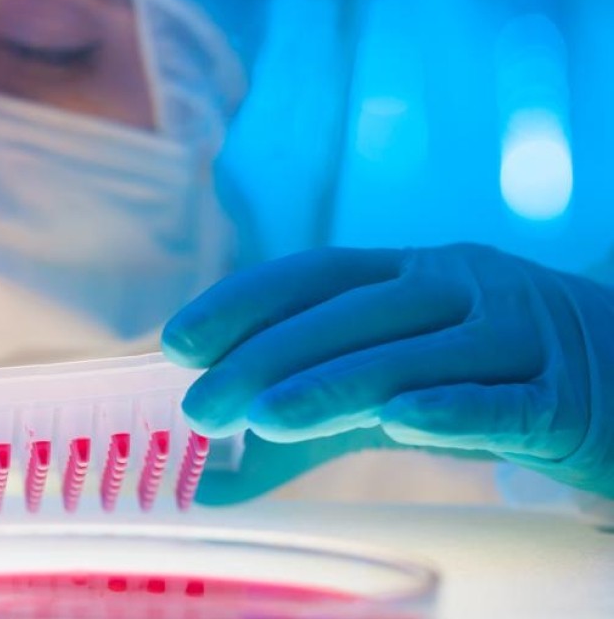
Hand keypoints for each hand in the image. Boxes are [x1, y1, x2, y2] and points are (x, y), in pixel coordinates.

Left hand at [163, 244, 613, 502]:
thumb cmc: (487, 383)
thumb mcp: (392, 393)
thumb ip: (305, 433)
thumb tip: (207, 477)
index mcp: (413, 272)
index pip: (316, 272)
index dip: (244, 300)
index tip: (177, 341)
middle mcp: (463, 285)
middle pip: (353, 313)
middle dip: (267, 356)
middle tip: (201, 405)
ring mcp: (521, 333)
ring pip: (419, 353)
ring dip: (337, 382)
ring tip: (266, 419)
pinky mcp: (571, 397)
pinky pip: (507, 399)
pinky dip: (455, 408)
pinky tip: (402, 422)